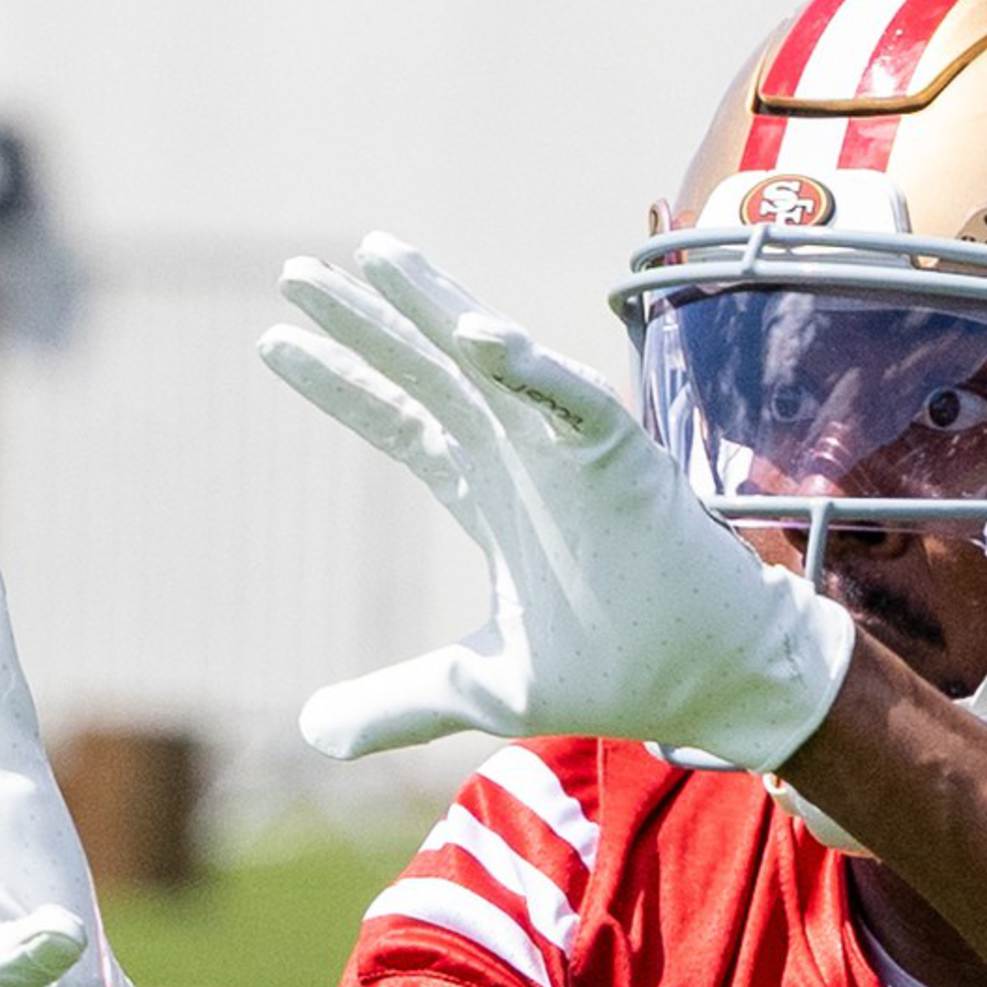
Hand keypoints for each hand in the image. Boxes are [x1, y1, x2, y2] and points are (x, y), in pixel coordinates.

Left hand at [258, 233, 855, 768]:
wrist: (713, 683)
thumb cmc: (617, 669)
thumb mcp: (483, 690)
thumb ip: (399, 701)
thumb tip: (312, 732)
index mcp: (490, 490)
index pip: (403, 418)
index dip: (343, 382)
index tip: (274, 341)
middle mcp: (523, 453)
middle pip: (429, 369)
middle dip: (364, 319)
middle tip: (293, 272)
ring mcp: (572, 448)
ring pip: (493, 358)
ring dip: (436, 306)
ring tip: (374, 254)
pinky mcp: (625, 459)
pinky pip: (574, 400)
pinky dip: (530, 367)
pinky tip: (478, 332)